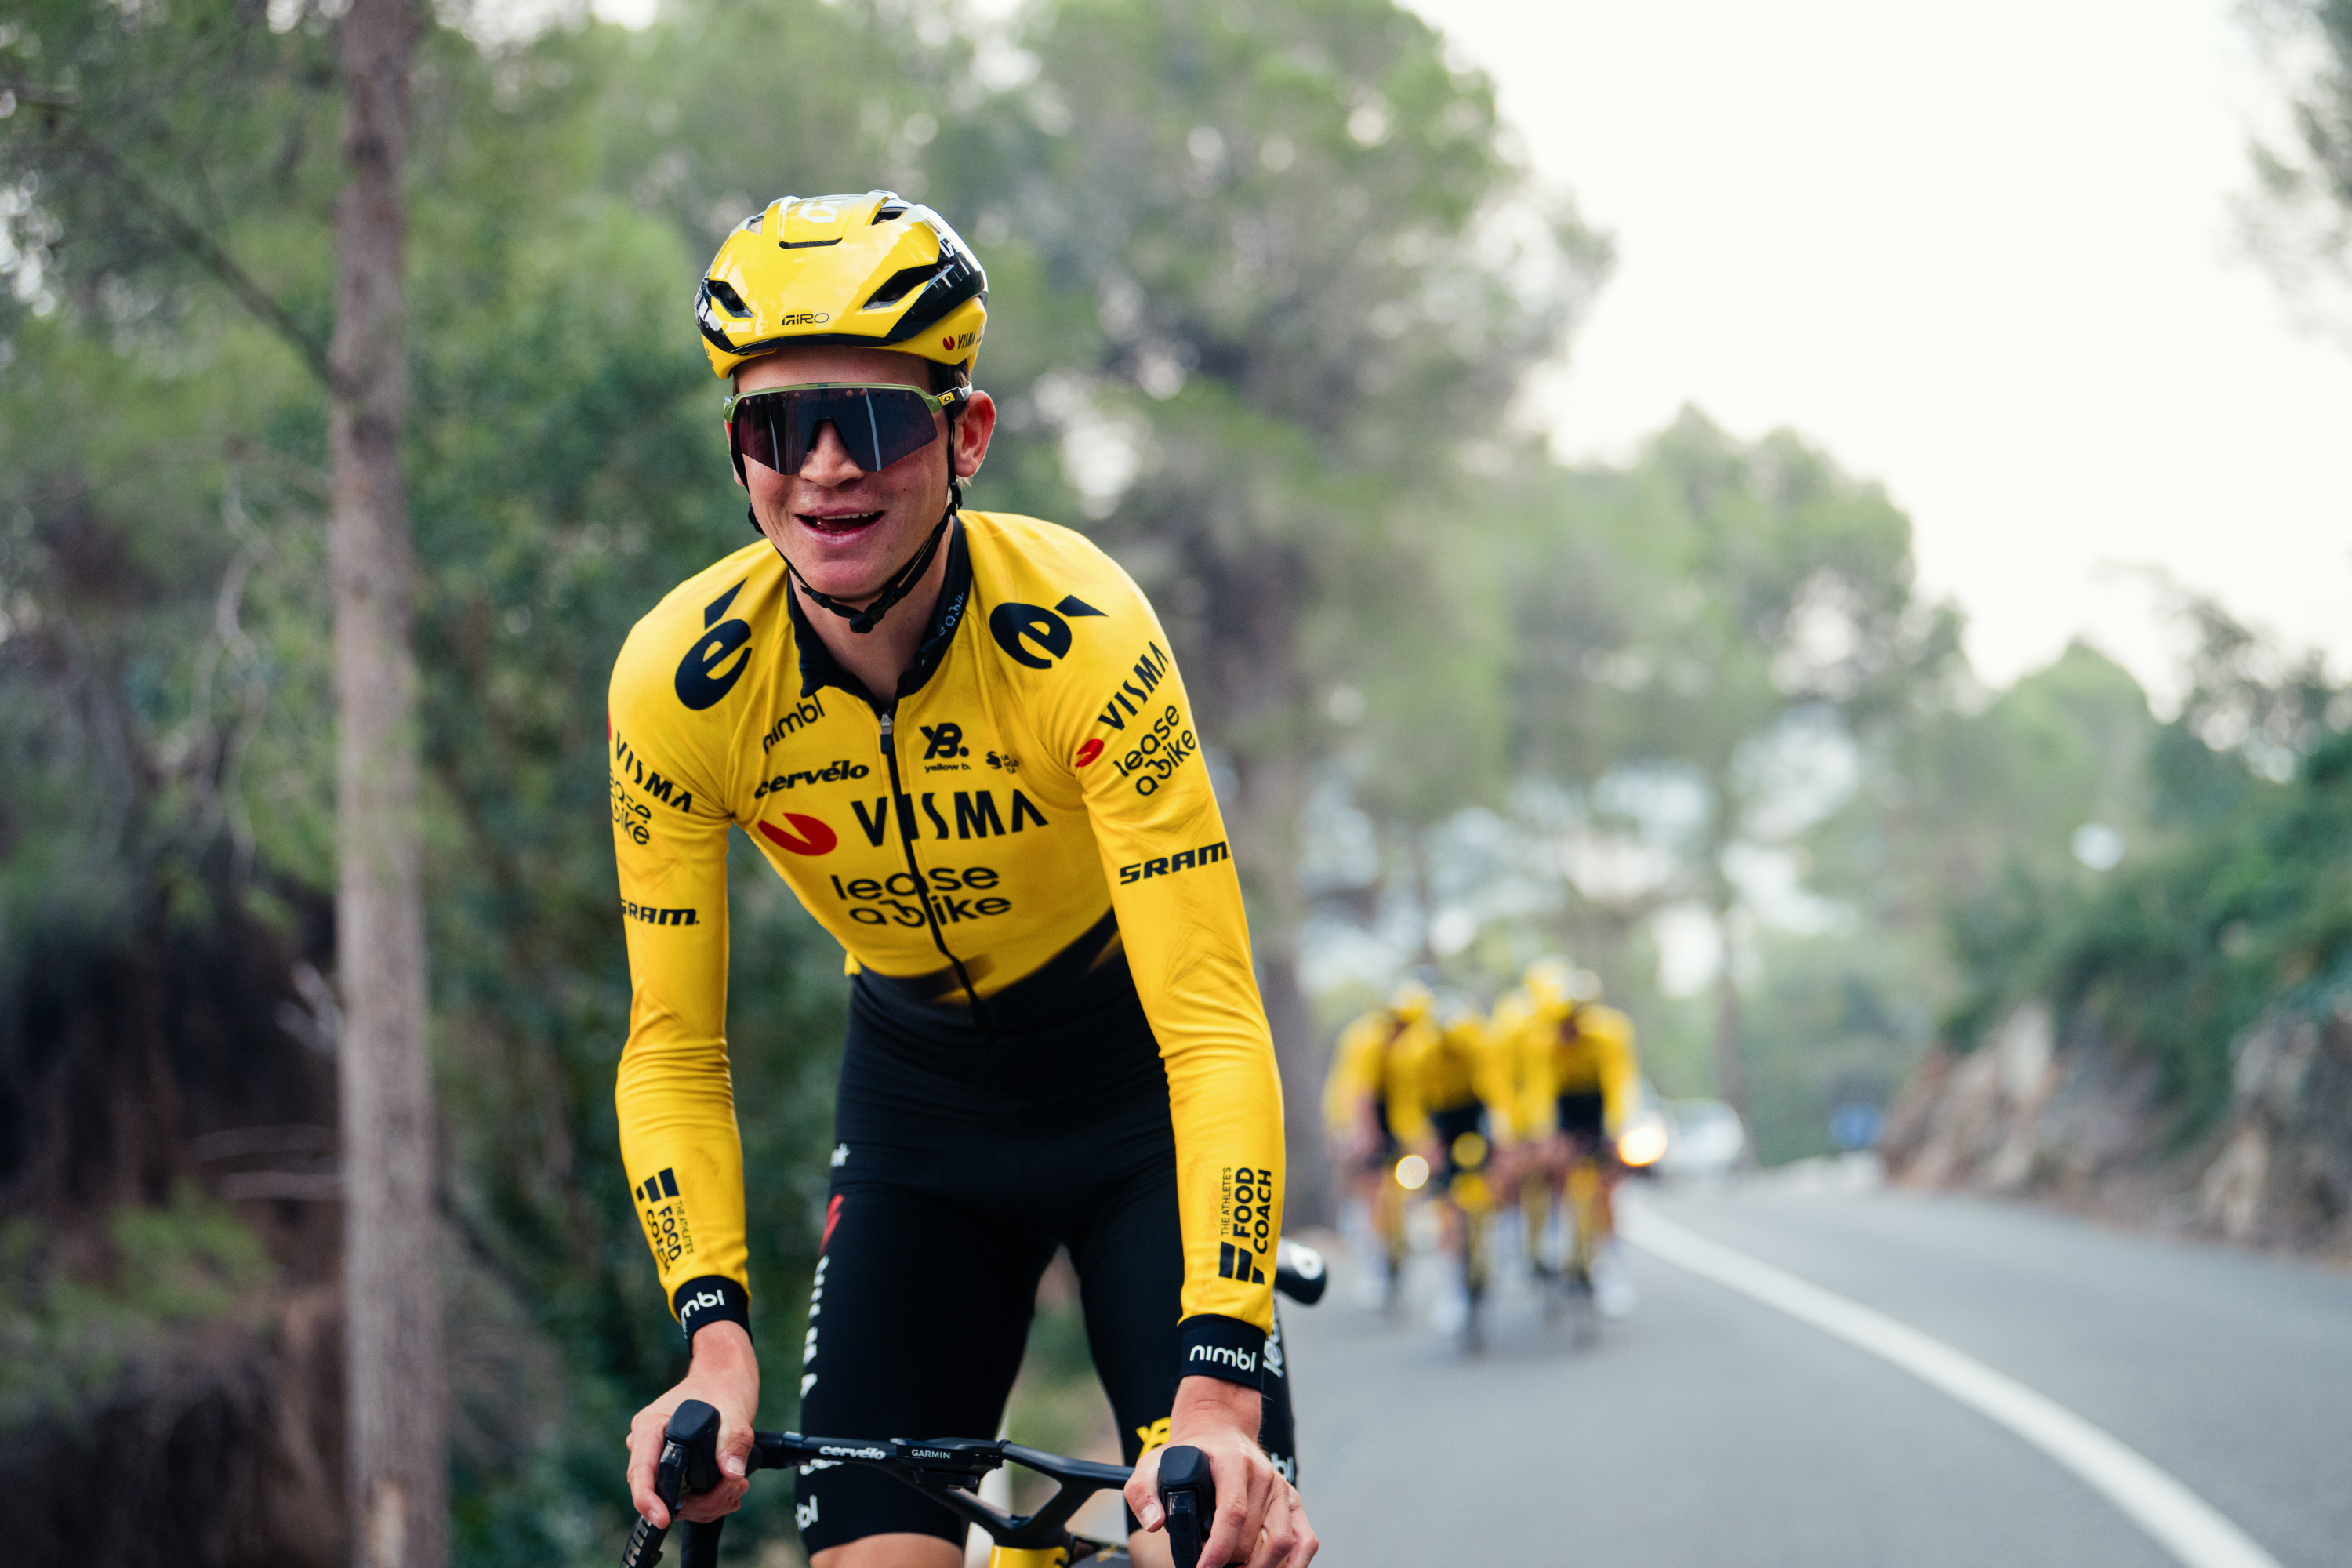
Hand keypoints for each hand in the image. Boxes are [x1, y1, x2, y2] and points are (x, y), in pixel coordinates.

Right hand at [626, 1321, 759, 1526]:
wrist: (725, 1375)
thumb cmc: (723, 1385)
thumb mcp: (735, 1411)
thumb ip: (733, 1442)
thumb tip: (732, 1474)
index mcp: (650, 1426)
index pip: (641, 1472)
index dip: (648, 1500)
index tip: (663, 1518)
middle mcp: (648, 1444)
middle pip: (660, 1492)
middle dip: (698, 1502)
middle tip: (735, 1487)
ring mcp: (659, 1457)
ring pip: (674, 1499)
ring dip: (708, 1503)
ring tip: (738, 1484)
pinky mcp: (673, 1466)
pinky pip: (683, 1495)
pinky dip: (708, 1499)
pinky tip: (731, 1487)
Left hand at [1125, 1376, 1317, 1567]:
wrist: (1220, 1429)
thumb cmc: (1188, 1453)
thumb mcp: (1154, 1462)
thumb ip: (1143, 1491)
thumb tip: (1154, 1523)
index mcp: (1233, 1463)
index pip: (1233, 1513)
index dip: (1219, 1549)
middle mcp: (1263, 1475)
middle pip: (1253, 1538)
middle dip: (1231, 1564)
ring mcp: (1281, 1489)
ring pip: (1282, 1543)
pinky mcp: (1293, 1502)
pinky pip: (1306, 1540)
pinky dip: (1294, 1566)